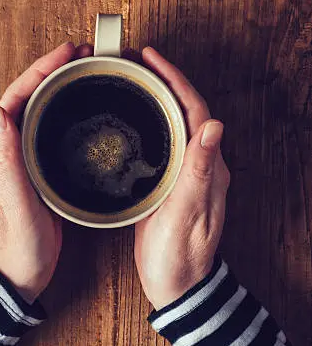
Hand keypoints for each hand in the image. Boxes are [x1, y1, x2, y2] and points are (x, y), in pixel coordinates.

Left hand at [0, 42, 91, 302]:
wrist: (18, 275)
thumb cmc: (16, 245)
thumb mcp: (14, 203)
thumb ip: (6, 159)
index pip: (15, 98)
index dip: (40, 70)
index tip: (67, 52)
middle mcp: (5, 151)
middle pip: (27, 98)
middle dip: (52, 72)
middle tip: (84, 56)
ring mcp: (19, 161)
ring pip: (37, 112)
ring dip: (58, 89)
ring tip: (86, 74)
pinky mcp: (34, 172)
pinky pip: (46, 132)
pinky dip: (63, 113)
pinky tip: (81, 112)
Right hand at [134, 48, 229, 309]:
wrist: (178, 286)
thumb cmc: (181, 257)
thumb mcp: (187, 214)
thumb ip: (200, 171)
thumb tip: (214, 125)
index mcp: (208, 168)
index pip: (195, 111)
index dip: (175, 80)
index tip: (151, 59)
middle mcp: (202, 166)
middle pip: (186, 110)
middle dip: (164, 80)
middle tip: (135, 61)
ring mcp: (187, 174)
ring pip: (175, 123)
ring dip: (157, 96)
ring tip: (132, 78)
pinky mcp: (172, 183)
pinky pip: (164, 141)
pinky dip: (150, 120)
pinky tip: (133, 116)